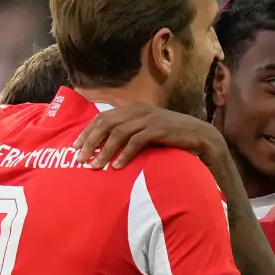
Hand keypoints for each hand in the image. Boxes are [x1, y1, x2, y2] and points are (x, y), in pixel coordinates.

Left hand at [73, 103, 225, 169]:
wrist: (199, 135)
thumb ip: (128, 133)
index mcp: (132, 108)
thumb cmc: (170, 137)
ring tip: (95, 166)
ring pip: (118, 133)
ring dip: (104, 151)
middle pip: (106, 123)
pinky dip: (124, 155)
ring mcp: (148, 118)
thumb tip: (105, 146)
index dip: (87, 132)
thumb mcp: (145, 130)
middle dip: (90, 141)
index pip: (102, 117)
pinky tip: (117, 167)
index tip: (75, 147)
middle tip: (80, 158)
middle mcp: (138, 110)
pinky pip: (136, 142)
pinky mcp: (158, 129)